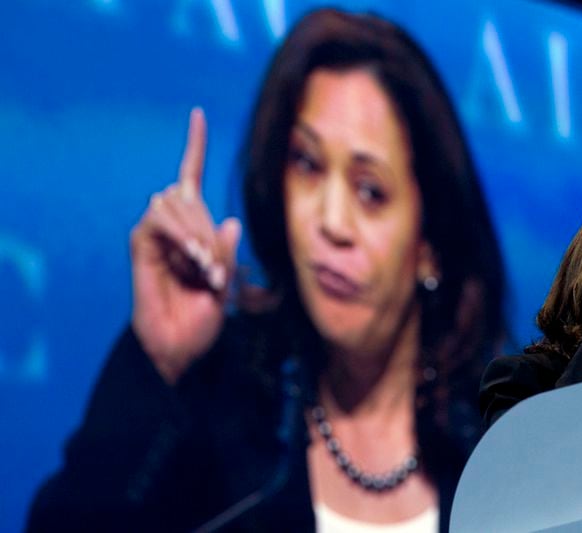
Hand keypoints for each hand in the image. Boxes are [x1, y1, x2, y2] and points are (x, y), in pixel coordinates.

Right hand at [131, 108, 240, 383]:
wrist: (179, 346)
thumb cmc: (204, 318)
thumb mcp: (227, 284)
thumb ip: (228, 253)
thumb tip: (231, 221)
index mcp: (196, 228)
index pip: (191, 176)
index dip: (195, 145)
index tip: (198, 114)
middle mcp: (175, 225)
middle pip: (190, 195)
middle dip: (211, 230)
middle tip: (219, 270)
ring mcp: (156, 232)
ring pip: (175, 203)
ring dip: (197, 234)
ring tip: (207, 269)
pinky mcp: (141, 242)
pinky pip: (158, 218)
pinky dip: (180, 235)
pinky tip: (192, 259)